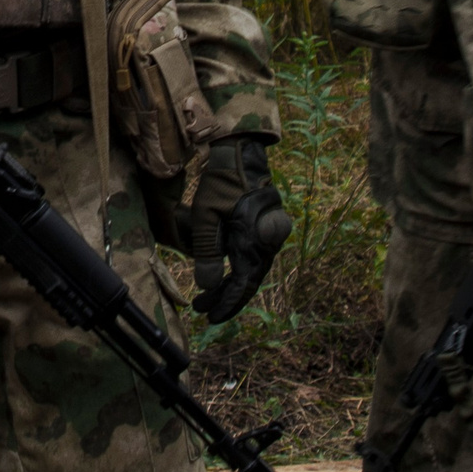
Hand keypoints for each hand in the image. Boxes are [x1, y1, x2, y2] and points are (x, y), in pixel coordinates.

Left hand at [185, 138, 291, 324]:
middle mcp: (268, 241)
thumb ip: (208, 252)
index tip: (209, 317)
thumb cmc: (221, 183)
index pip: (243, 284)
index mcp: (254, 240)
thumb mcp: (206, 216)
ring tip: (208, 296)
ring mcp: (270, 235)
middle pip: (249, 280)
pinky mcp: (267, 229)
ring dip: (232, 284)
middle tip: (201, 308)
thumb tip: (209, 286)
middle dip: (226, 297)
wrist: (242, 155)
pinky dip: (240, 269)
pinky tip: (224, 273)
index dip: (226, 303)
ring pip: (253, 270)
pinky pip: (255, 257)